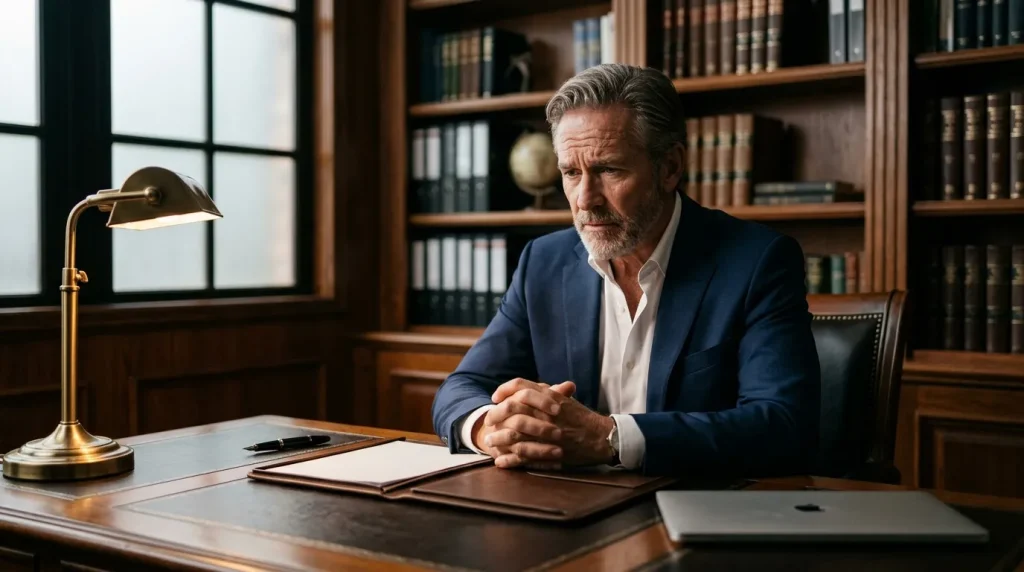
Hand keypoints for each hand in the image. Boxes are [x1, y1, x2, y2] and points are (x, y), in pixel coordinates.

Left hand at [478, 379, 615, 469]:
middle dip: (496, 415)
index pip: (521, 386)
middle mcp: (547, 412)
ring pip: (515, 434)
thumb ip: (546, 393)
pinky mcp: (550, 452)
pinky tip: (500, 462)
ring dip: (498, 439)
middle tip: (488, 421)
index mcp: (550, 397)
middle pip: (512, 409)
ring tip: (489, 443)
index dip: (504, 390)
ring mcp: (548, 433)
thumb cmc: (582, 418)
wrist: (601, 437)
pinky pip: (524, 456)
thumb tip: (523, 389)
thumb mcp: (565, 400)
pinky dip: (509, 460)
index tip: (495, 398)